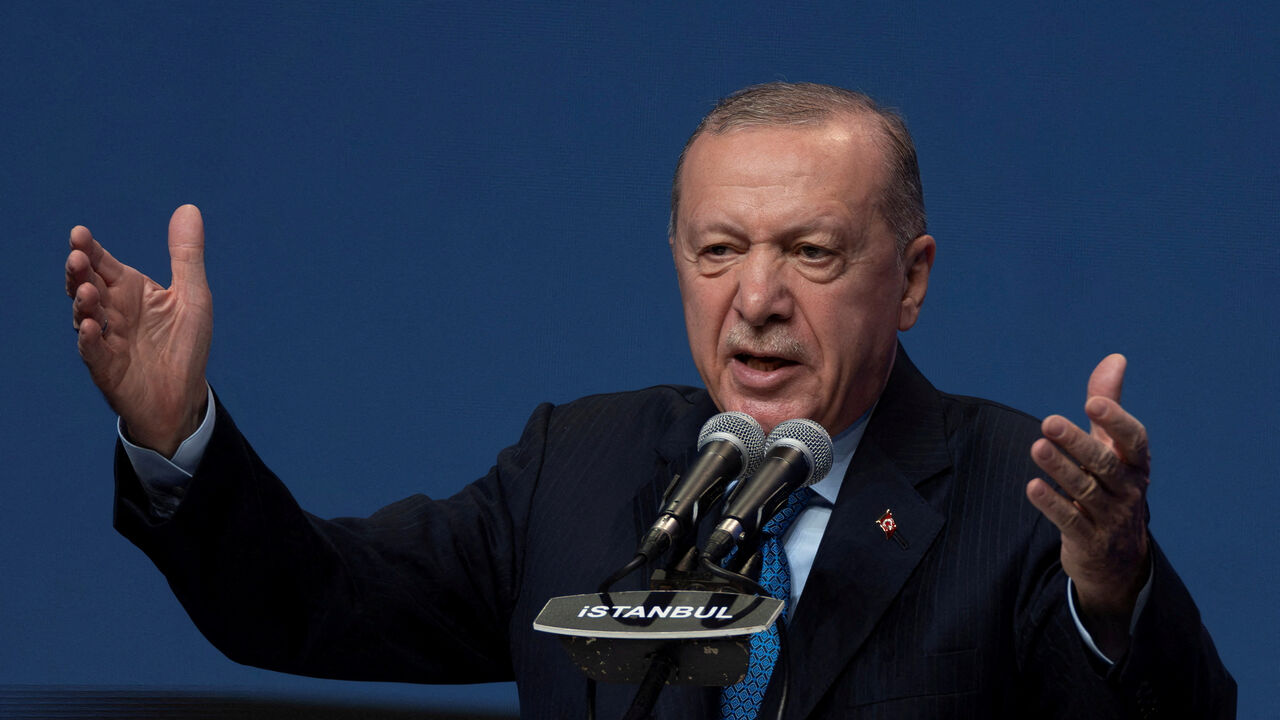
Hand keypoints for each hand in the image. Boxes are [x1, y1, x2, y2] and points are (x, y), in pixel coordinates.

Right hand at [66, 204, 212, 456]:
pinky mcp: (108, 368)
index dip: (91, 249)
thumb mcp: (191, 296)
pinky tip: (90, 328)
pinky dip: (90, 340)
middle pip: (88, 285)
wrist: (182, 395)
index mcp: (130, 290)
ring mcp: (107, 339)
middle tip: (77, 256)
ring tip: (88, 290)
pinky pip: (94, 352)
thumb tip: (188, 207)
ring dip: (84, 303)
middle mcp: (113, 311)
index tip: (80, 233)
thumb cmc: (183, 344)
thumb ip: (186, 255)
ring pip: (85, 316)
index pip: (104, 264)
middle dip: (80, 272)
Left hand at [1026, 354, 1150, 657]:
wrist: (1118, 558)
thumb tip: (1115, 358)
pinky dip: (1052, 504)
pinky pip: (1070, 520)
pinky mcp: (1089, 540)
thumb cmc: (1112, 486)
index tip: (1093, 403)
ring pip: (1085, 491)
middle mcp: (1127, 489)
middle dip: (1077, 443)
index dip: (1116, 421)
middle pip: (1104, 464)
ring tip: (1037, 447)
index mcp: (1135, 464)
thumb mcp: (1114, 448)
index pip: (1133, 440)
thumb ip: (1109, 404)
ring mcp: (1110, 517)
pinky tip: (1033, 487)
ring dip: (1060, 468)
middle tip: (1049, 421)